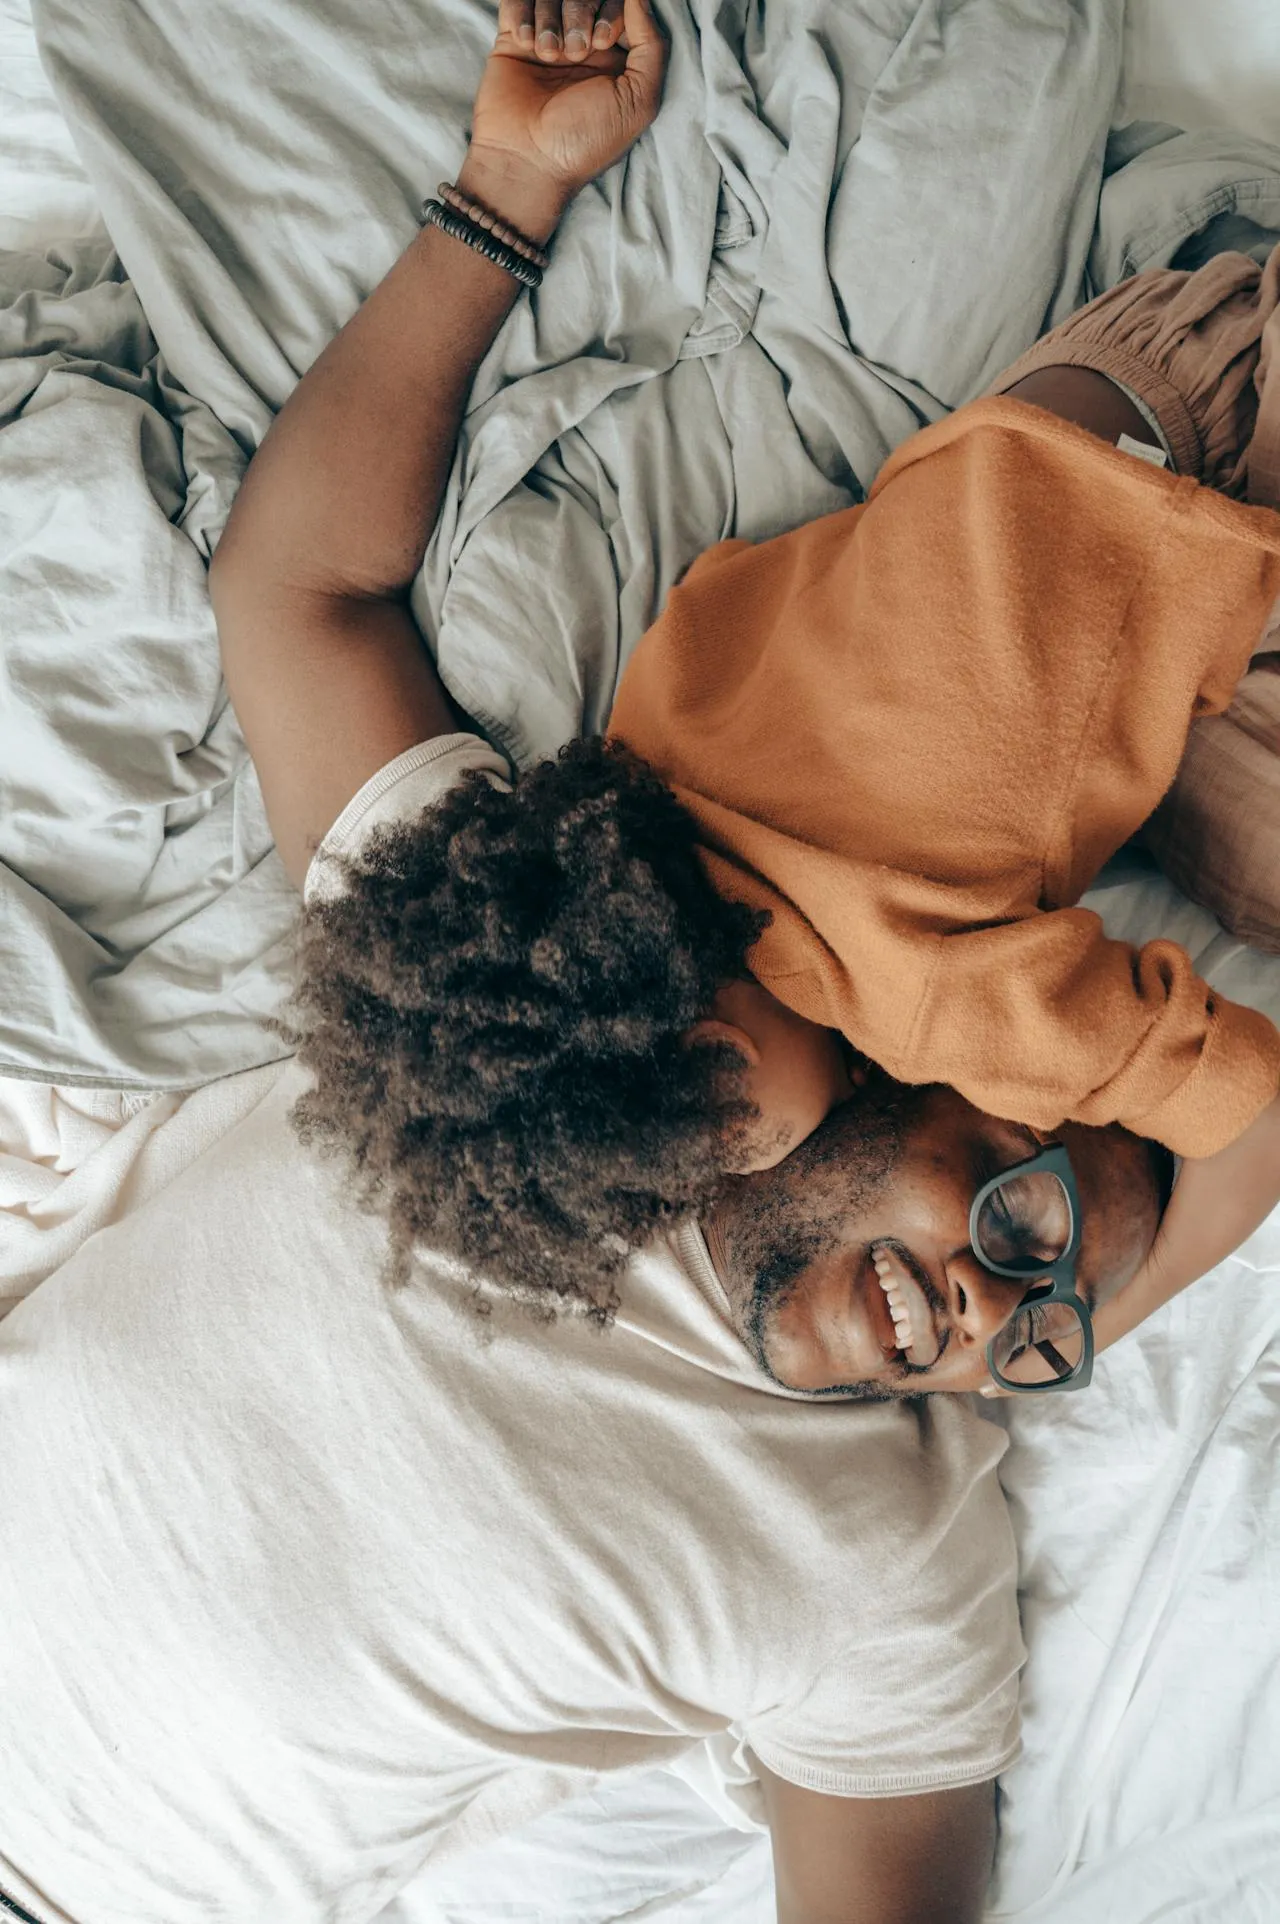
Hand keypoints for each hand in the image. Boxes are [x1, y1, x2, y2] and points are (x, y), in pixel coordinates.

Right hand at [465, 0, 666, 234]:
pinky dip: (523, 14)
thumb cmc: (585, 141)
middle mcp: (582, 43)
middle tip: (575, 53)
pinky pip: (517, 0)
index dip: (612, 10)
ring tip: (548, 55)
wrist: (527, 162)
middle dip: (581, 11)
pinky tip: (526, 44)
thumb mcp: (638, 102)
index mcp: (616, 56)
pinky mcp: (513, 39)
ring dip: (550, 18)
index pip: (620, 3)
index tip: (603, 43)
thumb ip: (653, 46)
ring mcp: (547, 38)